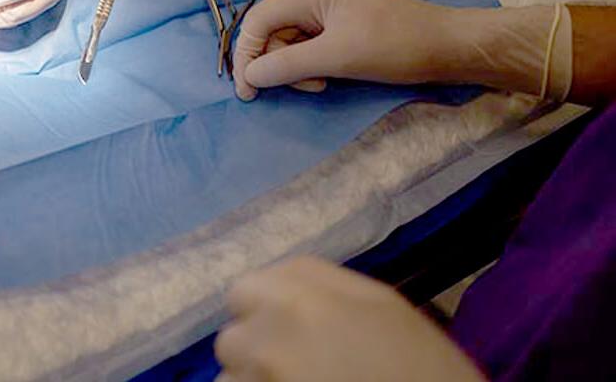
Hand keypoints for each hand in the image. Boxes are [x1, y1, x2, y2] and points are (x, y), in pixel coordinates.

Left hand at [215, 256, 484, 381]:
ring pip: (230, 377)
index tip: (287, 336)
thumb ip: (324, 288)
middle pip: (233, 336)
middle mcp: (272, 328)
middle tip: (299, 369)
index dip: (264, 315)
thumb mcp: (385, 308)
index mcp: (305, 293)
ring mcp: (261, 375)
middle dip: (256, 353)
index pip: (246, 291)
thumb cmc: (428, 370)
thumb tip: (281, 285)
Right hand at [231, 0, 574, 102]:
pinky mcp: (340, 27)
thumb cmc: (394, 45)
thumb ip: (287, 65)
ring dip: (295, 69)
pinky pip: (308, 47)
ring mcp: (327, 11)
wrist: (447, 47)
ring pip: (288, 43)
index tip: (247, 92)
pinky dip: (311, 67)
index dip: (246, 56)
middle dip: (277, 63)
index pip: (257, 20)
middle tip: (303, 87)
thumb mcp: (337, 57)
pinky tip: (328, 78)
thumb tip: (250, 75)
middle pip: (271, 32)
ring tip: (321, 84)